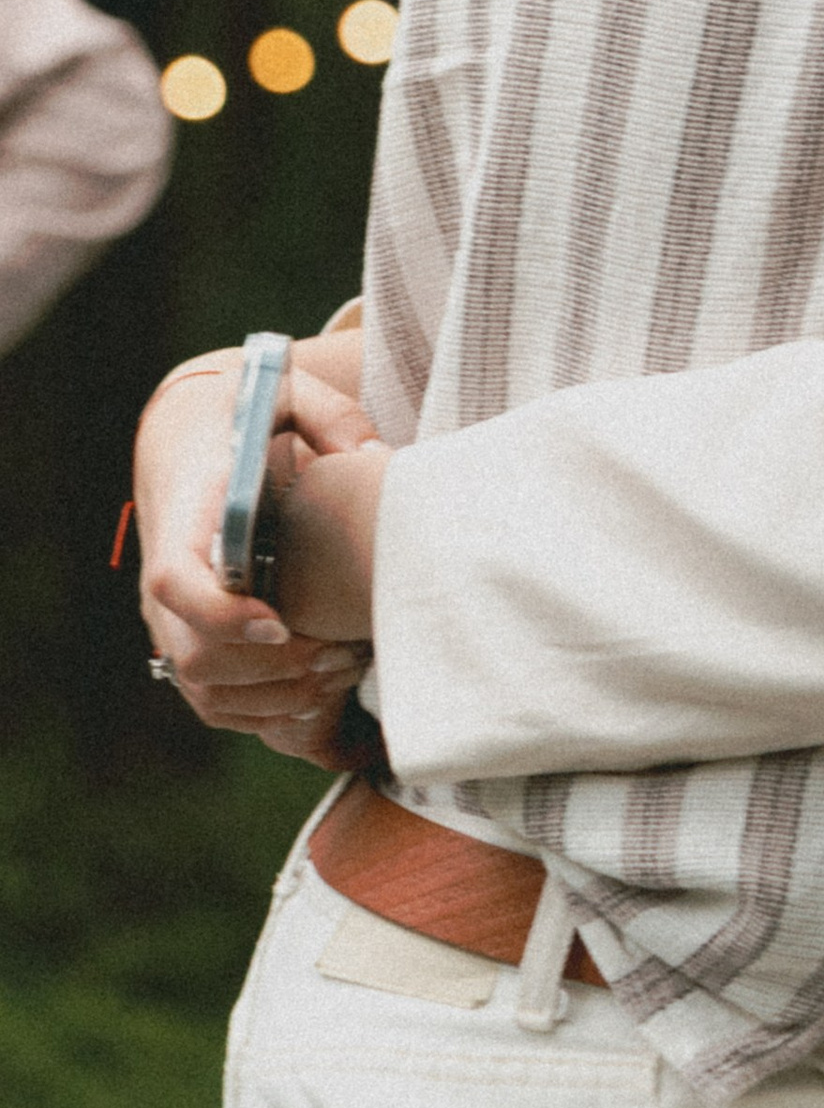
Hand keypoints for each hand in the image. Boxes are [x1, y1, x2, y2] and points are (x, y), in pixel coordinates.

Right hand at [134, 347, 379, 761]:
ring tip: (343, 666)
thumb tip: (375, 462)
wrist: (192, 438)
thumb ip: (332, 417)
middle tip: (341, 652)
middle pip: (194, 655)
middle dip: (273, 669)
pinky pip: (217, 704)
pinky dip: (268, 712)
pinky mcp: (190, 645)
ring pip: (206, 691)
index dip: (223, 615)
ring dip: (277, 695)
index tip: (282, 623)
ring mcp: (172, 621)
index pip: (177, 582)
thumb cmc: (245, 416)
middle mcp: (165, 581)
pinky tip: (322, 687)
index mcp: (185, 520)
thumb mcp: (284, 396)